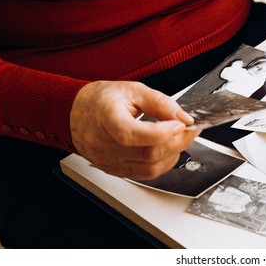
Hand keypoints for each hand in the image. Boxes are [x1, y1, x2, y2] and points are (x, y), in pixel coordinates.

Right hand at [70, 80, 199, 179]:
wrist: (76, 113)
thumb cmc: (101, 100)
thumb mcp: (133, 90)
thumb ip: (161, 103)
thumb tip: (184, 117)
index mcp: (106, 118)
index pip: (134, 134)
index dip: (163, 132)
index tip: (181, 123)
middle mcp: (104, 144)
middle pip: (147, 154)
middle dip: (177, 142)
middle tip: (189, 130)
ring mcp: (108, 160)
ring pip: (149, 168)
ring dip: (172, 155)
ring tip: (179, 138)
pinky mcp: (114, 170)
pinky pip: (144, 174)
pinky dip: (162, 164)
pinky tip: (167, 150)